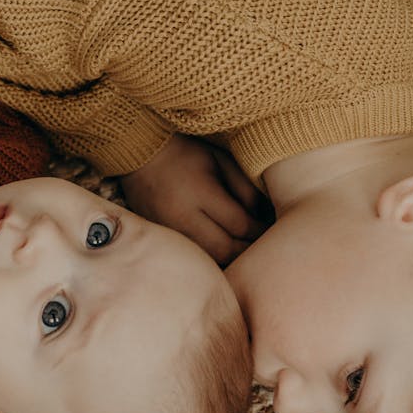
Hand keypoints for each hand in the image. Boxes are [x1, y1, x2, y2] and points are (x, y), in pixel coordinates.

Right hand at [121, 134, 272, 265]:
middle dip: (248, 249)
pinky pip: (191, 256)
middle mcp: (182, 216)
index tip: (272, 229)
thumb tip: (263, 216)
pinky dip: (210, 258)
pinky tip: (221, 252)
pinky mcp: (160, 237)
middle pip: (225, 248)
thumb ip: (244, 188)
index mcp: (200, 192)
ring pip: (208, 259)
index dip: (260, 230)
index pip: (239, 223)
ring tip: (245, 250)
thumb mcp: (220, 160)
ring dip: (230, 258)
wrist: (139, 153)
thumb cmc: (186, 154)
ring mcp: (168, 230)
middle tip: (264, 246)